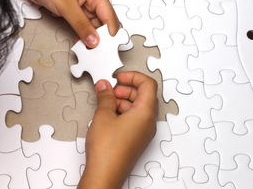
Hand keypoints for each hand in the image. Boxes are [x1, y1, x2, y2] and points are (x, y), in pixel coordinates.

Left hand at [23, 0, 119, 47]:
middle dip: (100, 36)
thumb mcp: (66, 5)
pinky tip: (79, 41)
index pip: (110, 16)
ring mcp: (82, 4)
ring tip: (87, 48)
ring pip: (92, 25)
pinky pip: (82, 24)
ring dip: (90, 36)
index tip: (106, 48)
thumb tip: (94, 40)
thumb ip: (81, 25)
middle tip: (96, 51)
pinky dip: (81, 33)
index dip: (109, 33)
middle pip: (103, 22)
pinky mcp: (73, 9)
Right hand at [78, 72, 157, 188]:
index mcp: (145, 113)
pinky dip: (123, 112)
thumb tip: (105, 86)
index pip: (148, 84)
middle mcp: (148, 122)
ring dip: (124, 100)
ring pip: (138, 107)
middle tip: (111, 90)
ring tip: (106, 103)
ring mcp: (144, 132)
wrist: (105, 175)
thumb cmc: (107, 151)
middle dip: (127, 89)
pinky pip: (135, 119)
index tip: (120, 77)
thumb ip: (105, 96)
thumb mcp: (103, 116)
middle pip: (144, 95)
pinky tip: (108, 114)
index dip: (134, 77)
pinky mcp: (137, 139)